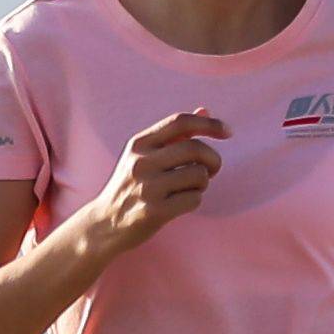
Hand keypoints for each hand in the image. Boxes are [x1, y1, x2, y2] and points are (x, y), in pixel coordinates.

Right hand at [86, 110, 225, 251]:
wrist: (105, 223)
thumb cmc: (132, 185)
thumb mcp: (144, 155)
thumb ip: (174, 134)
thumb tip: (205, 110)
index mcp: (139, 143)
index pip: (180, 122)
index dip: (210, 124)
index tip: (228, 132)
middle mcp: (141, 162)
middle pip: (195, 148)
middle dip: (213, 159)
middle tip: (212, 170)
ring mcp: (147, 187)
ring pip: (199, 175)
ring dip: (203, 182)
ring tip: (190, 188)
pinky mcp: (154, 212)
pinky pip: (195, 199)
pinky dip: (195, 200)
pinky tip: (181, 203)